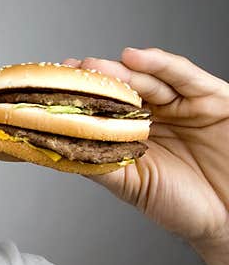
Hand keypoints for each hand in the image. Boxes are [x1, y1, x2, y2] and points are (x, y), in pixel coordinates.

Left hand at [62, 47, 228, 253]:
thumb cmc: (184, 206)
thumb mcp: (132, 184)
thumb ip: (98, 163)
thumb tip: (53, 149)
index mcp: (137, 132)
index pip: (105, 106)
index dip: (81, 95)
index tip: (51, 86)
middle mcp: (159, 114)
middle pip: (124, 87)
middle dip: (96, 78)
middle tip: (71, 72)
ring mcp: (185, 104)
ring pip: (149, 79)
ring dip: (121, 70)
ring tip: (96, 66)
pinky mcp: (214, 98)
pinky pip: (185, 76)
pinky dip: (159, 64)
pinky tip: (134, 58)